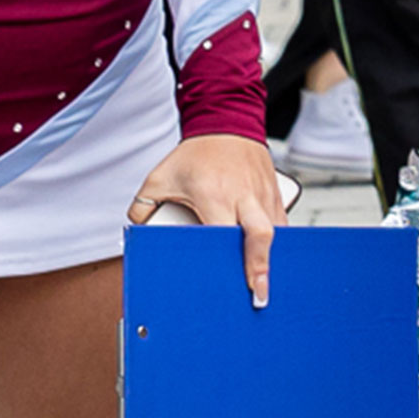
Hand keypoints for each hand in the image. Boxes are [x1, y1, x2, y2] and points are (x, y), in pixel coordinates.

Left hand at [129, 135, 283, 305]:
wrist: (227, 122)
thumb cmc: (195, 153)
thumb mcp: (158, 177)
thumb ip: (142, 207)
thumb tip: (137, 234)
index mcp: (215, 195)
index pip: (225, 233)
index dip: (230, 259)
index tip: (233, 281)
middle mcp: (244, 196)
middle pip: (261, 235)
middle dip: (262, 267)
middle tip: (261, 295)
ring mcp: (263, 194)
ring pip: (277, 231)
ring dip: (275, 258)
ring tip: (271, 285)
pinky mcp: (276, 193)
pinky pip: (282, 222)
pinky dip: (281, 241)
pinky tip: (277, 260)